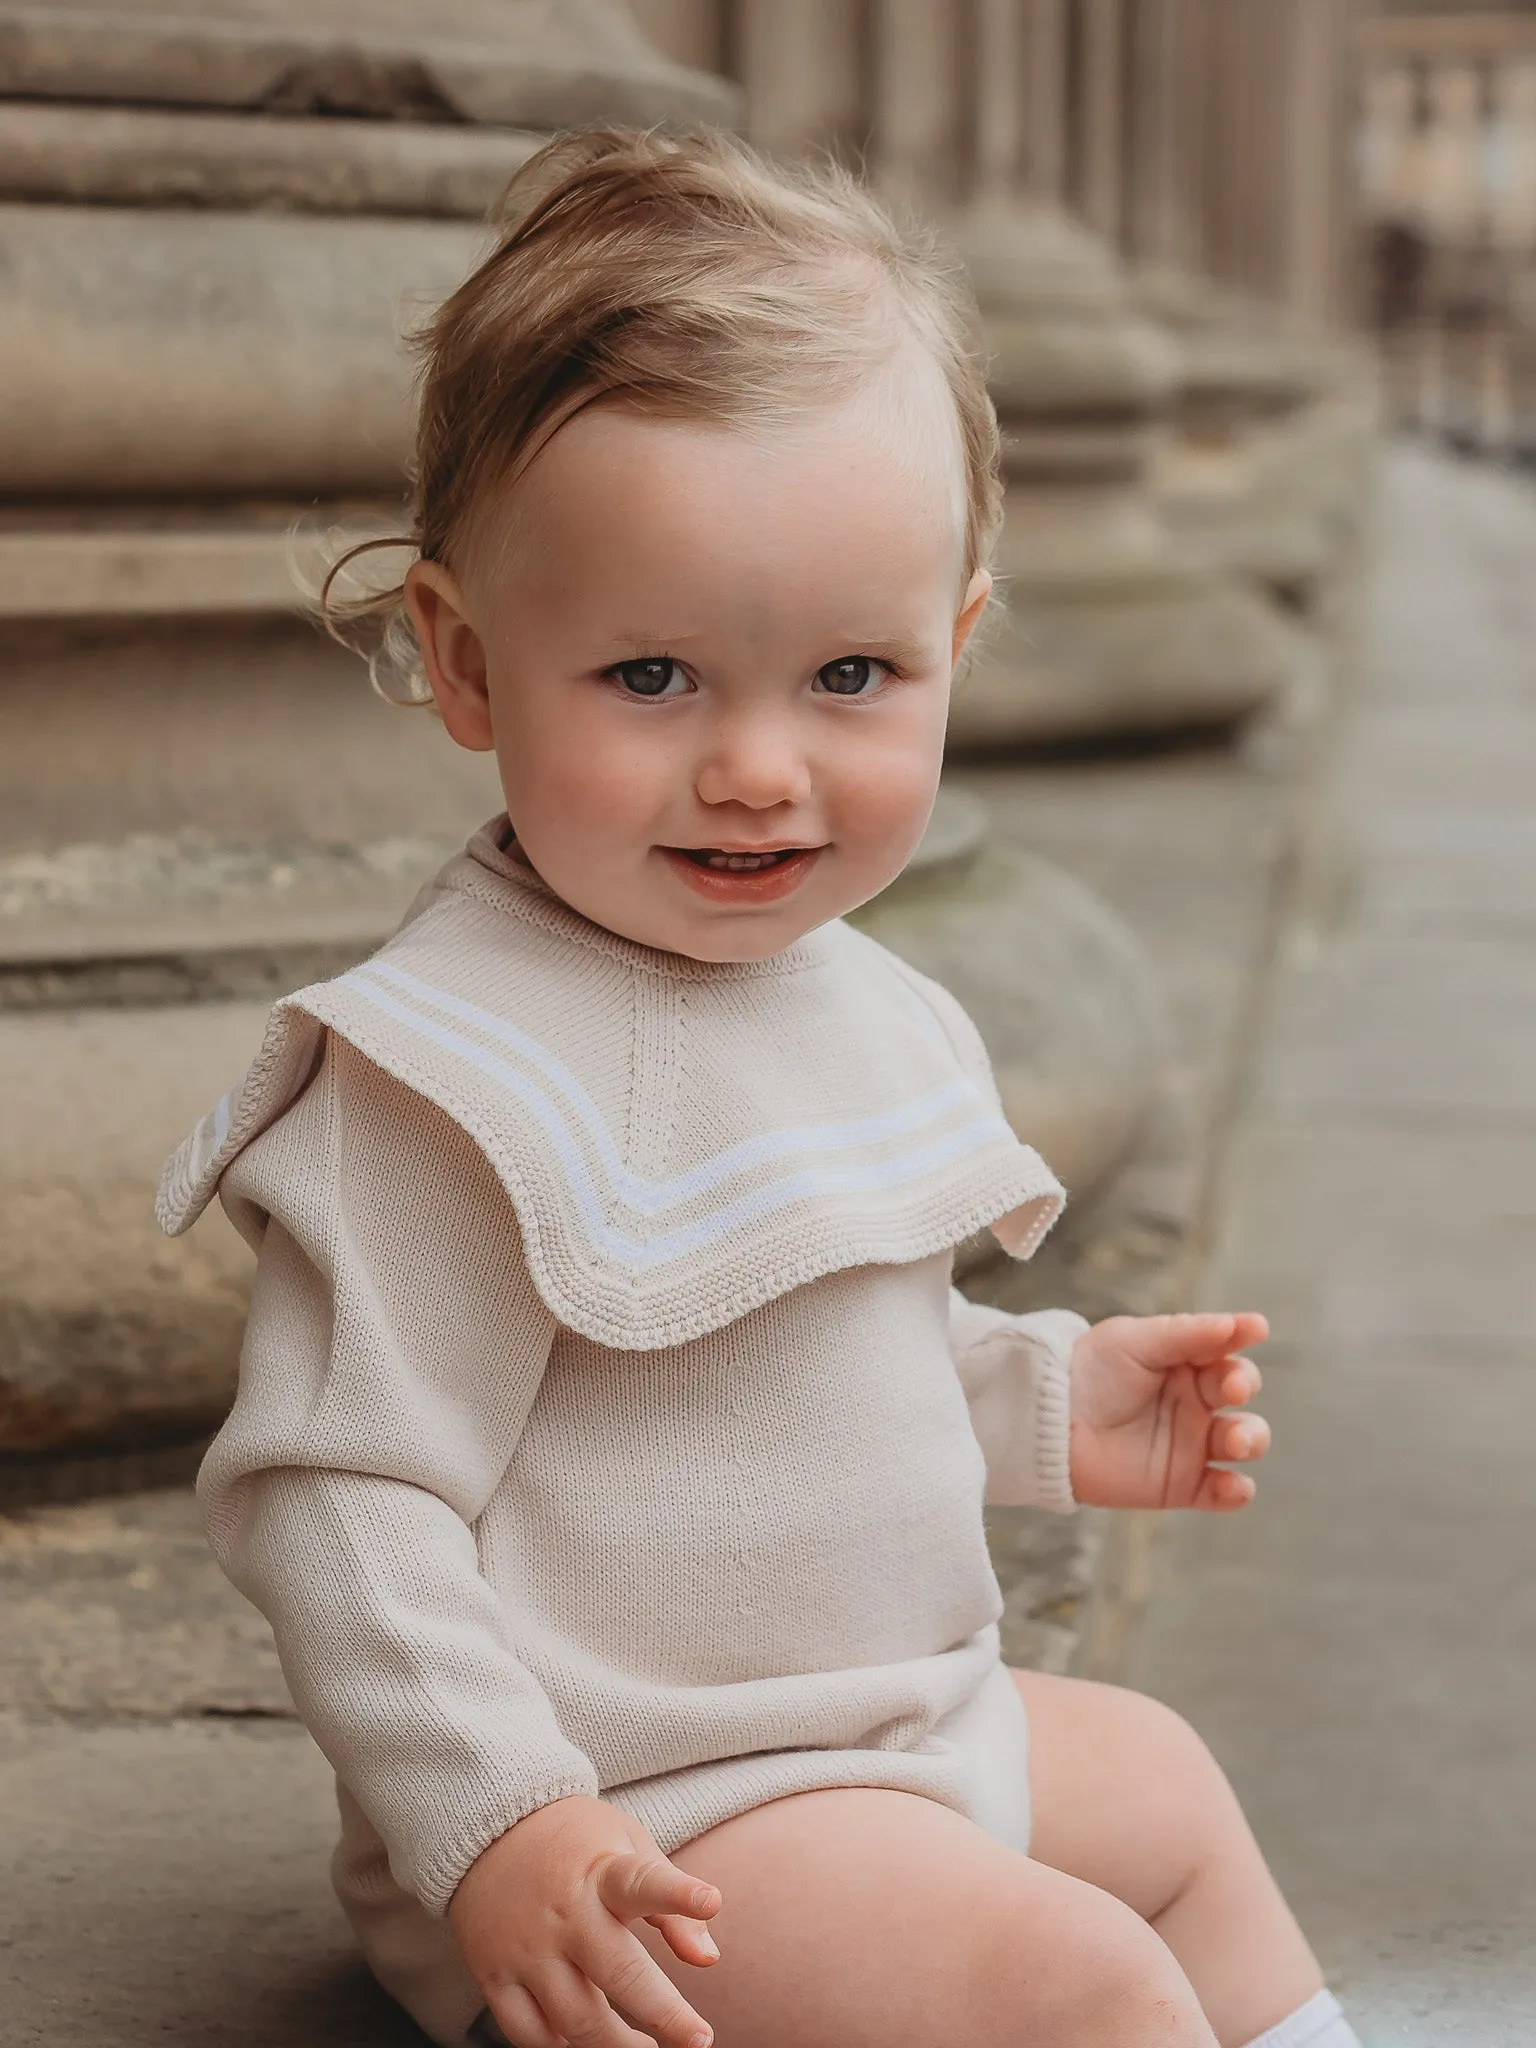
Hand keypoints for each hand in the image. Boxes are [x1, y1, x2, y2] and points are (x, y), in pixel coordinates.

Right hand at [449, 1794, 720, 2047]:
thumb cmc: (576, 1841)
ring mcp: (527, 1949)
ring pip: (576, 2018)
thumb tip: (709, 1959)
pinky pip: (527, 2033)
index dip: (677, 1894)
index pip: (643, 1881)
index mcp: (602, 1873)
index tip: (711, 1899)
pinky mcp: (495, 1975)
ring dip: (617, 2046)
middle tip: (699, 2039)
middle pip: (618, 1973)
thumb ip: (671, 1903)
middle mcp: (565, 1914)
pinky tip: (585, 2046)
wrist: (489, 1828)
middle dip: (664, 2012)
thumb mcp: (628, 1846)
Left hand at [1067, 1311, 1270, 1512]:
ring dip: (1250, 1438)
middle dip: (1244, 1385)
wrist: (1046, 1422)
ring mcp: (1192, 1444)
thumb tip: (1242, 1323)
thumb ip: (1187, 1334)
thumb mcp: (1134, 1341)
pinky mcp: (1181, 1484)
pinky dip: (1236, 1491)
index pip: (1226, 1348)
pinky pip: (1222, 1492)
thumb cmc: (1088, 1371)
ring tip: (1232, 1440)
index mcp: (1186, 1363)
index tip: (1254, 1330)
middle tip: (1230, 1388)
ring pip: (1244, 1440)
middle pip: (1241, 1392)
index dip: (1242, 1339)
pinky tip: (1232, 1485)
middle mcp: (1196, 1402)